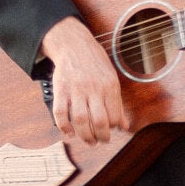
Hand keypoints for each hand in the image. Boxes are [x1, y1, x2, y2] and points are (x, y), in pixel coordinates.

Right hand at [39, 16, 128, 148]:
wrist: (74, 45)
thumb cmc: (95, 64)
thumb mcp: (112, 79)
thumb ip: (117, 103)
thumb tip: (124, 126)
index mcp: (109, 86)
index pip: (114, 116)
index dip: (113, 128)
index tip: (111, 131)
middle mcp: (93, 88)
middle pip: (99, 121)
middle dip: (101, 137)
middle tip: (100, 141)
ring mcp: (75, 89)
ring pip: (80, 120)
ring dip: (84, 136)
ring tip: (88, 140)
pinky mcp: (60, 89)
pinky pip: (61, 113)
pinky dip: (64, 126)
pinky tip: (69, 132)